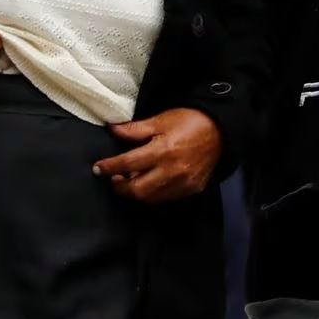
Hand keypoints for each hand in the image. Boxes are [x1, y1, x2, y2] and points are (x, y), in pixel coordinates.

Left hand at [96, 108, 222, 203]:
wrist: (221, 130)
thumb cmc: (189, 121)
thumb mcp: (160, 120)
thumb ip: (135, 130)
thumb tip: (112, 130)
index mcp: (162, 151)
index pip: (127, 164)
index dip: (109, 168)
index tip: (98, 168)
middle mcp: (172, 171)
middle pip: (137, 190)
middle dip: (120, 187)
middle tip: (113, 178)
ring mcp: (183, 183)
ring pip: (150, 198)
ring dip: (135, 192)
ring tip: (129, 181)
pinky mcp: (191, 189)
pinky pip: (166, 198)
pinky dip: (153, 193)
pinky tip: (149, 183)